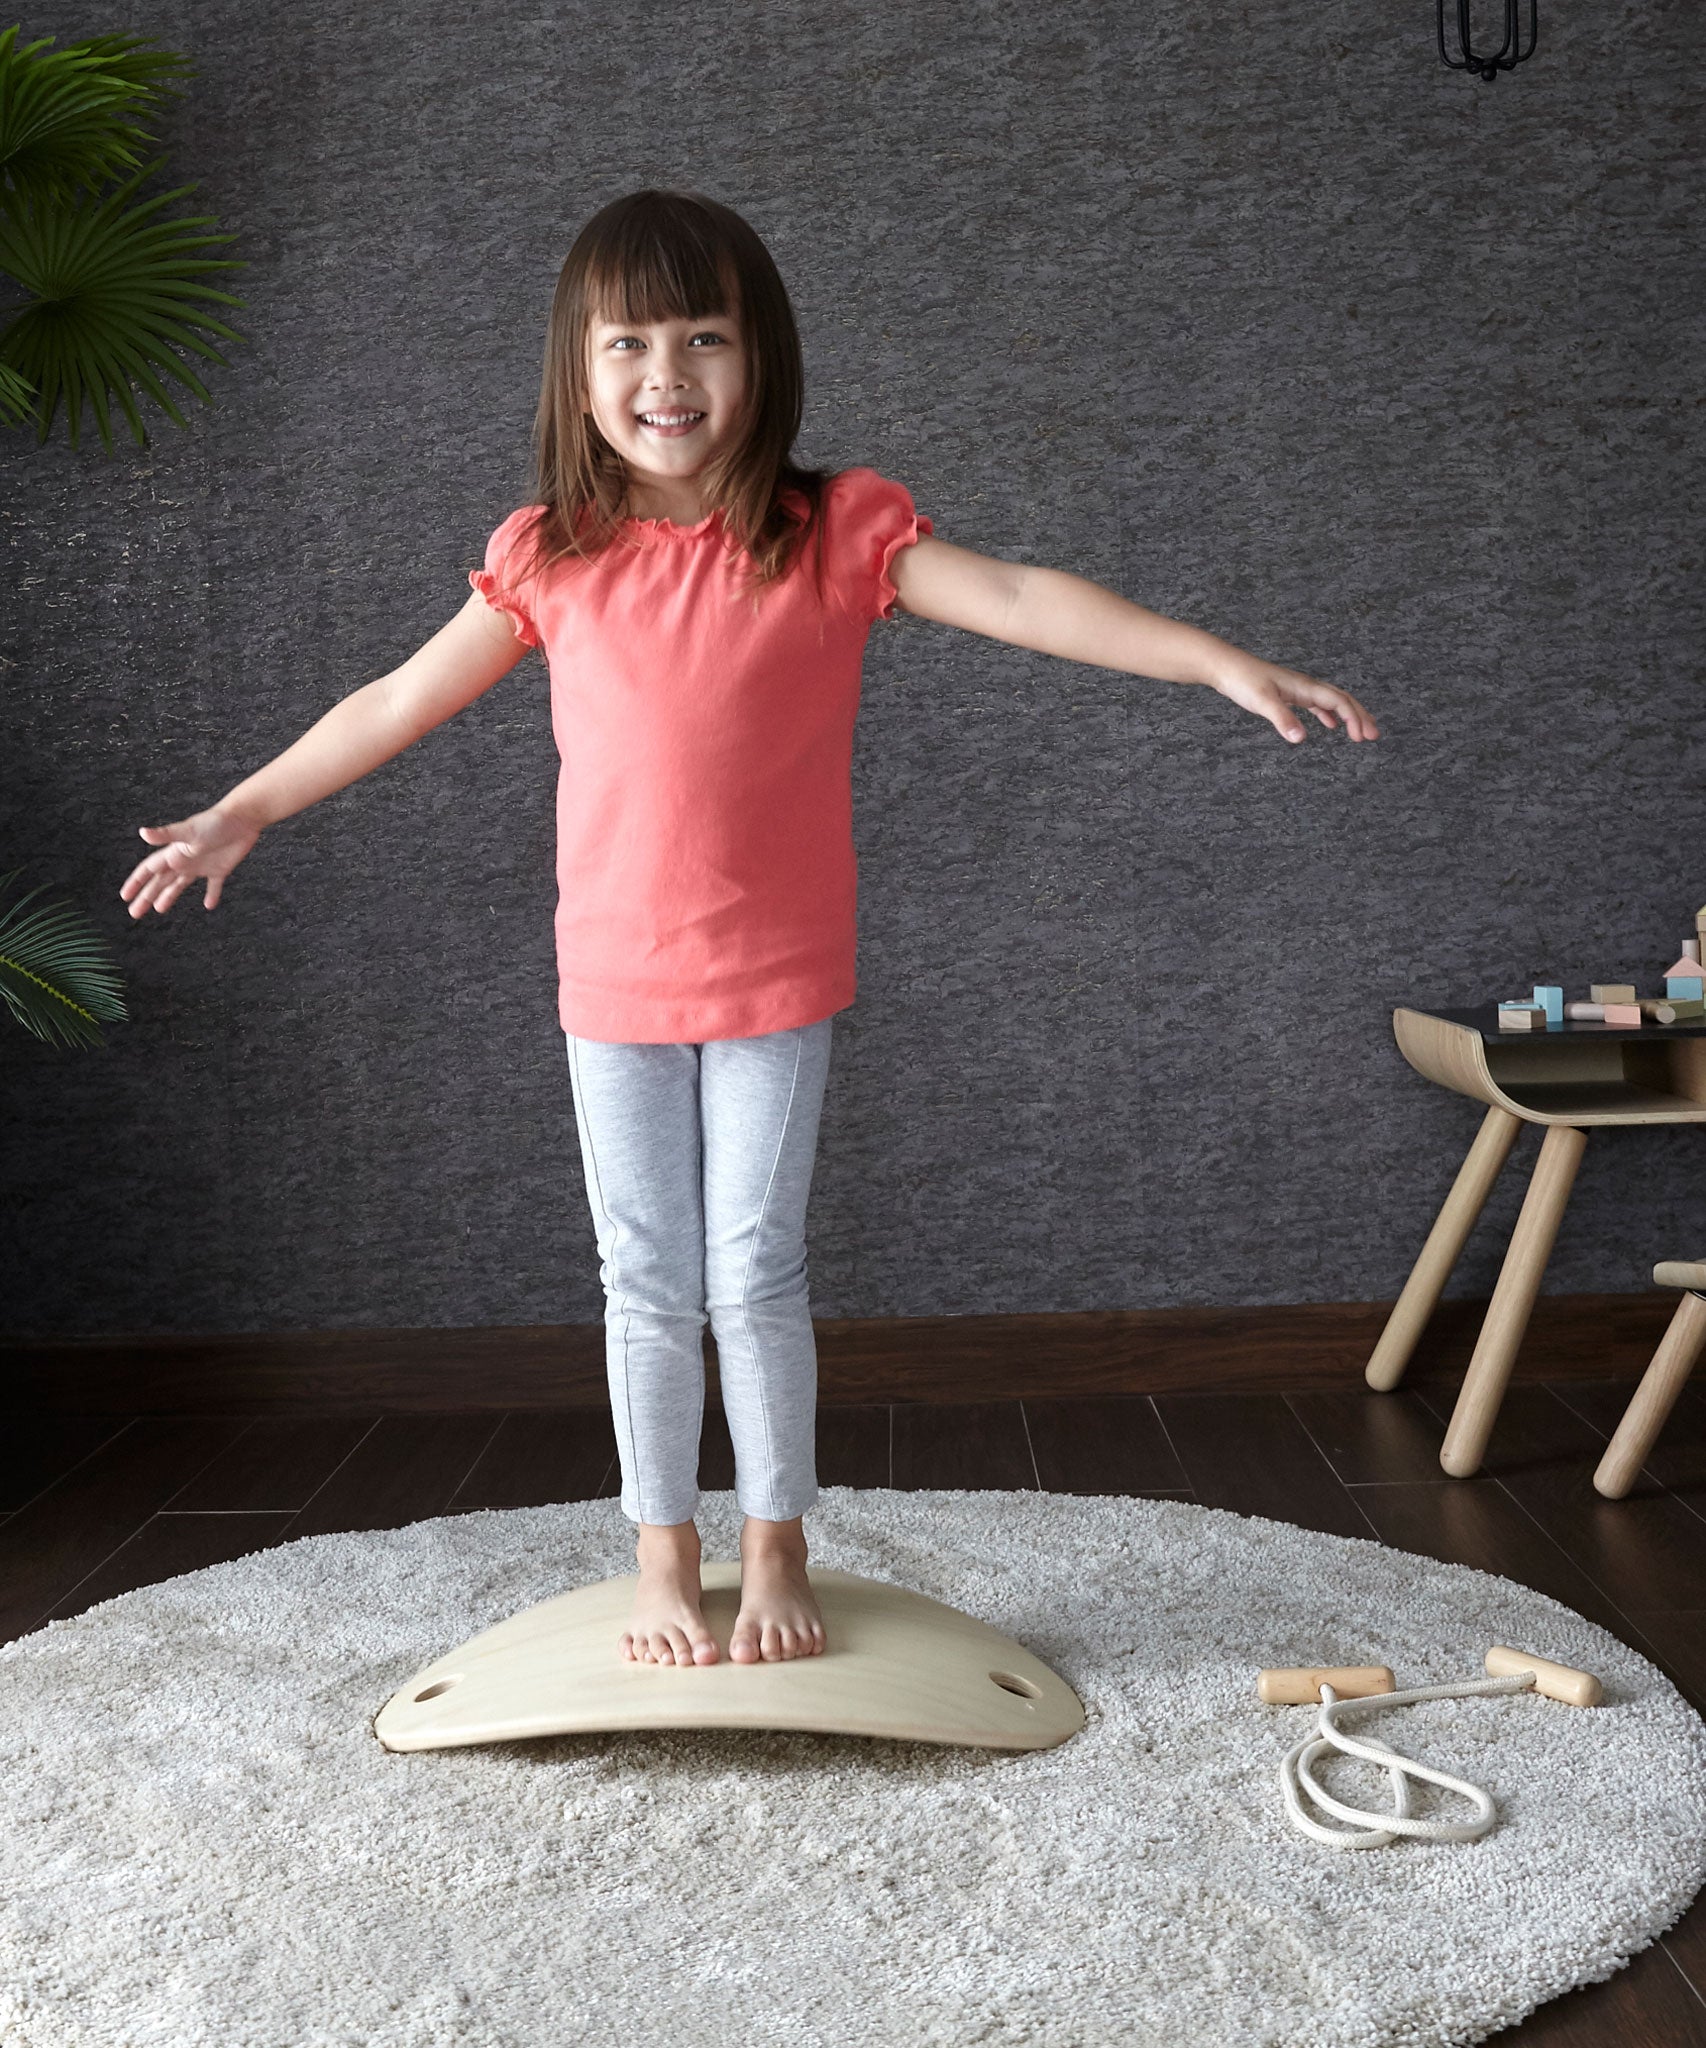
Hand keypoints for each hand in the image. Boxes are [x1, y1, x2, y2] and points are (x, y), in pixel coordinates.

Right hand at [120, 804, 262, 917]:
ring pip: (179, 885)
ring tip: (159, 909)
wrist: (241, 819)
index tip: (125, 896)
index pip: (149, 870)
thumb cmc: (213, 822)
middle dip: (147, 897)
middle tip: (135, 913)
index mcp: (173, 854)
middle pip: (160, 882)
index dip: (136, 882)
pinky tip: (208, 906)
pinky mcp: (220, 869)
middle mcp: (184, 861)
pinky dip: (211, 896)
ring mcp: (201, 866)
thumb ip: (165, 835)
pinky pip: (214, 886)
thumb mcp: (187, 830)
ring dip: (168, 897)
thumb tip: (142, 832)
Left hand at [1206, 649, 1379, 744]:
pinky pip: (1316, 704)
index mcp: (1305, 687)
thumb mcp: (1262, 701)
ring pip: (1332, 701)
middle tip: (1374, 736)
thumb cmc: (1242, 680)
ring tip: (1360, 733)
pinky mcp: (1288, 693)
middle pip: (1343, 700)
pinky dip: (1328, 714)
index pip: (1339, 702)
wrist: (1225, 666)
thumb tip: (1300, 738)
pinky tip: (1330, 725)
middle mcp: (1305, 686)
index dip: (1354, 719)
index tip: (1363, 738)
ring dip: (1348, 716)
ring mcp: (1297, 689)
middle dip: (1360, 717)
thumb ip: (1282, 719)